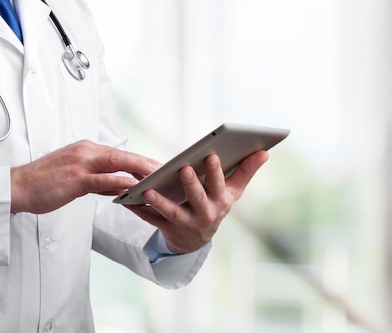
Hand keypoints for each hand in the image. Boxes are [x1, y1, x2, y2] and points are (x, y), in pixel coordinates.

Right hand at [11, 140, 160, 213]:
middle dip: (145, 162)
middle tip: (164, 169)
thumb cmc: (43, 184)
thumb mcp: (75, 178)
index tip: (155, 165)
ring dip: (138, 169)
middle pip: (122, 155)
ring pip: (116, 163)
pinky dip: (119, 182)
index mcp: (85, 149)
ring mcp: (80, 163)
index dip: (139, 160)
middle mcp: (85, 152)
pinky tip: (132, 187)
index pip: (119, 153)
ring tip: (156, 177)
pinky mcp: (75, 178)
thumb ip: (99, 180)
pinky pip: (102, 179)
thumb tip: (120, 186)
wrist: (16, 187)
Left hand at [126, 150, 268, 253]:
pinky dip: (138, 208)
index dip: (216, 172)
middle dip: (191, 184)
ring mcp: (185, 223)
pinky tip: (126, 198)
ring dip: (160, 201)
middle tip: (183, 168)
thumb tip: (264, 151)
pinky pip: (150, 218)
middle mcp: (205, 213)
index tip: (211, 155)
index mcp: (221, 201)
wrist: (198, 239)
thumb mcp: (233, 192)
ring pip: (171, 211)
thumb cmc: (216, 204)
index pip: (219, 184)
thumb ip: (247, 170)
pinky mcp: (166, 228)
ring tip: (148, 189)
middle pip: (197, 198)